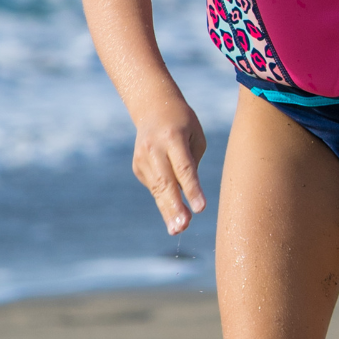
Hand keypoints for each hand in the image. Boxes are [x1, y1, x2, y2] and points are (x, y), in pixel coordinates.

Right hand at [133, 105, 206, 235]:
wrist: (153, 108)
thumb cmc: (184, 124)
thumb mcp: (196, 137)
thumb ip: (192, 164)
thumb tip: (186, 195)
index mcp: (173, 138)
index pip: (184, 168)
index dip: (192, 190)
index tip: (201, 208)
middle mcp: (154, 149)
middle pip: (166, 182)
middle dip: (174, 207)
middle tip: (182, 228)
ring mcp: (142, 159)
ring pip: (157, 190)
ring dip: (168, 211)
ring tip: (178, 230)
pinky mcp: (137, 167)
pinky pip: (156, 187)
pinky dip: (165, 200)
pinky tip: (173, 211)